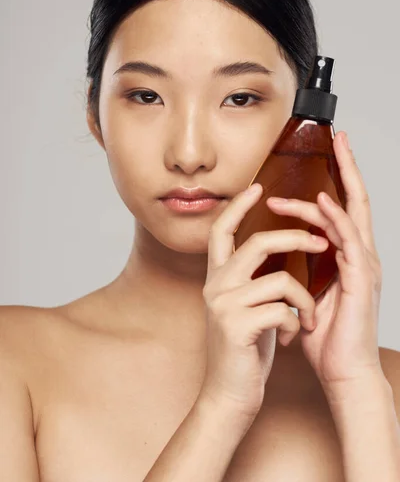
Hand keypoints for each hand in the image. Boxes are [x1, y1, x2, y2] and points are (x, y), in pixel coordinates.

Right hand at [199, 184, 327, 419]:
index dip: (238, 206)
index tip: (257, 186)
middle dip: (295, 239)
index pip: (221, 230)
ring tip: (308, 318)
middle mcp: (215, 285)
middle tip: (320, 241)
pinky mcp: (236, 327)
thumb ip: (250, 277)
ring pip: (280, 280)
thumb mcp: (244, 305)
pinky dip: (297, 323)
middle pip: (258, 243)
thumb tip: (274, 247)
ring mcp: (223, 305)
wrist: (229, 393)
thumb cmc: (245, 347)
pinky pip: (283, 310)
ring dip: (304, 300)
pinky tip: (289, 338)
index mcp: (217, 277)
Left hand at [266, 131, 382, 393]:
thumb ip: (301, 268)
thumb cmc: (325, 335)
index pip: (342, 208)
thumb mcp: (307, 291)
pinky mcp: (359, 279)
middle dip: (349, 167)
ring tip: (330, 154)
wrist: (341, 370)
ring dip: (340, 182)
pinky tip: (322, 201)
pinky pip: (349, 240)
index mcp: (347, 256)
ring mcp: (363, 264)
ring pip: (354, 212)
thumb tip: (281, 254)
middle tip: (339, 137)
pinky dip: (336, 218)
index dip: (337, 179)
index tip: (326, 154)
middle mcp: (359, 254)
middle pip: (356, 200)